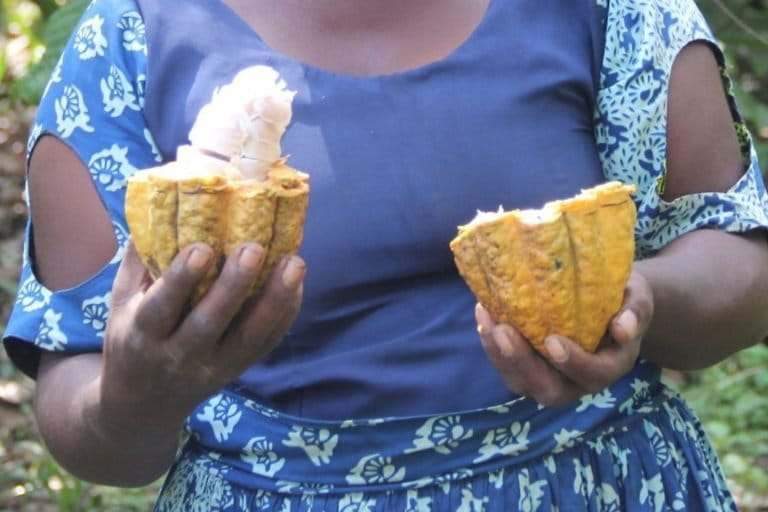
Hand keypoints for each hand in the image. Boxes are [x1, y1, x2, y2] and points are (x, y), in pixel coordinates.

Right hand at [97, 241, 304, 435]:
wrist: (142, 405)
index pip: (161, 308)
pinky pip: (265, 344)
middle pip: (210, 323)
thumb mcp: (120, 303)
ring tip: (295, 263)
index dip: (181, 279)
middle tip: (254, 247)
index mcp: (143, 334)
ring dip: (274, 300)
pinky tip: (296, 283)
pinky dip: (284, 315)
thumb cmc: (131, 337)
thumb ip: (139, 261)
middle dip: (234, 286)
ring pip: (248, 338)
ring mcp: (212, 366)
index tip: (201, 248)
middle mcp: (178, 355)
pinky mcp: (237, 370)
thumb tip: (158, 203)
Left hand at [476, 269, 653, 406]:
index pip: (593, 375)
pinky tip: (484, 313)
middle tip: (503, 330)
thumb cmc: (623, 300)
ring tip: (487, 319)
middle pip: (549, 390)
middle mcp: (579, 382)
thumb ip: (635, 311)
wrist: (608, 303)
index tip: (552, 341)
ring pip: (521, 382)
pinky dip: (492, 344)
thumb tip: (623, 328)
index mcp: (610, 366)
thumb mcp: (638, 299)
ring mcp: (551, 379)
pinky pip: (508, 367)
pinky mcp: (530, 369)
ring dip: (500, 354)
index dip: (573, 363)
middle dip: (522, 363)